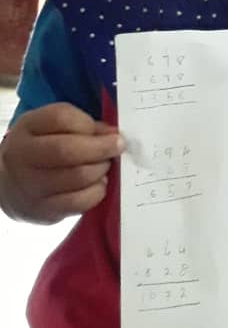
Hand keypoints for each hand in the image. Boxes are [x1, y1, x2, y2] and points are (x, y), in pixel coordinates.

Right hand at [0, 103, 123, 224]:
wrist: (10, 186)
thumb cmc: (40, 150)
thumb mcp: (51, 129)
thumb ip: (82, 126)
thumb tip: (113, 134)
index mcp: (27, 128)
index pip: (60, 118)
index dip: (88, 124)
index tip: (105, 131)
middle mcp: (23, 156)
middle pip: (67, 149)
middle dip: (101, 148)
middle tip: (117, 147)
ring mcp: (32, 186)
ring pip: (77, 176)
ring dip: (101, 169)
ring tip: (104, 166)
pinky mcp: (44, 210)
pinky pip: (80, 201)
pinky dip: (97, 191)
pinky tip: (98, 184)